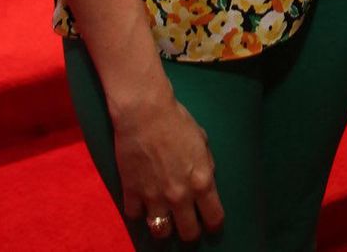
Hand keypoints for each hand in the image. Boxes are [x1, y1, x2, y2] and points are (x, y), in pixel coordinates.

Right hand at [112, 92, 224, 241]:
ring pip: (160, 233)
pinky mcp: (132, 194)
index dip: (214, 223)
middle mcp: (180, 196)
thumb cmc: (177, 121)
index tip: (211, 222)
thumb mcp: (202, 141)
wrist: (145, 113)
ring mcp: (154, 198)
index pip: (214, 218)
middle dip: (190, 231)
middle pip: (188, 233)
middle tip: (187, 222)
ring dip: (164, 227)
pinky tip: (141, 201)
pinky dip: (138, 211)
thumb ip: (206, 165)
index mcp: (202, 181)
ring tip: (164, 218)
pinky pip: (135, 216)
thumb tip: (205, 180)